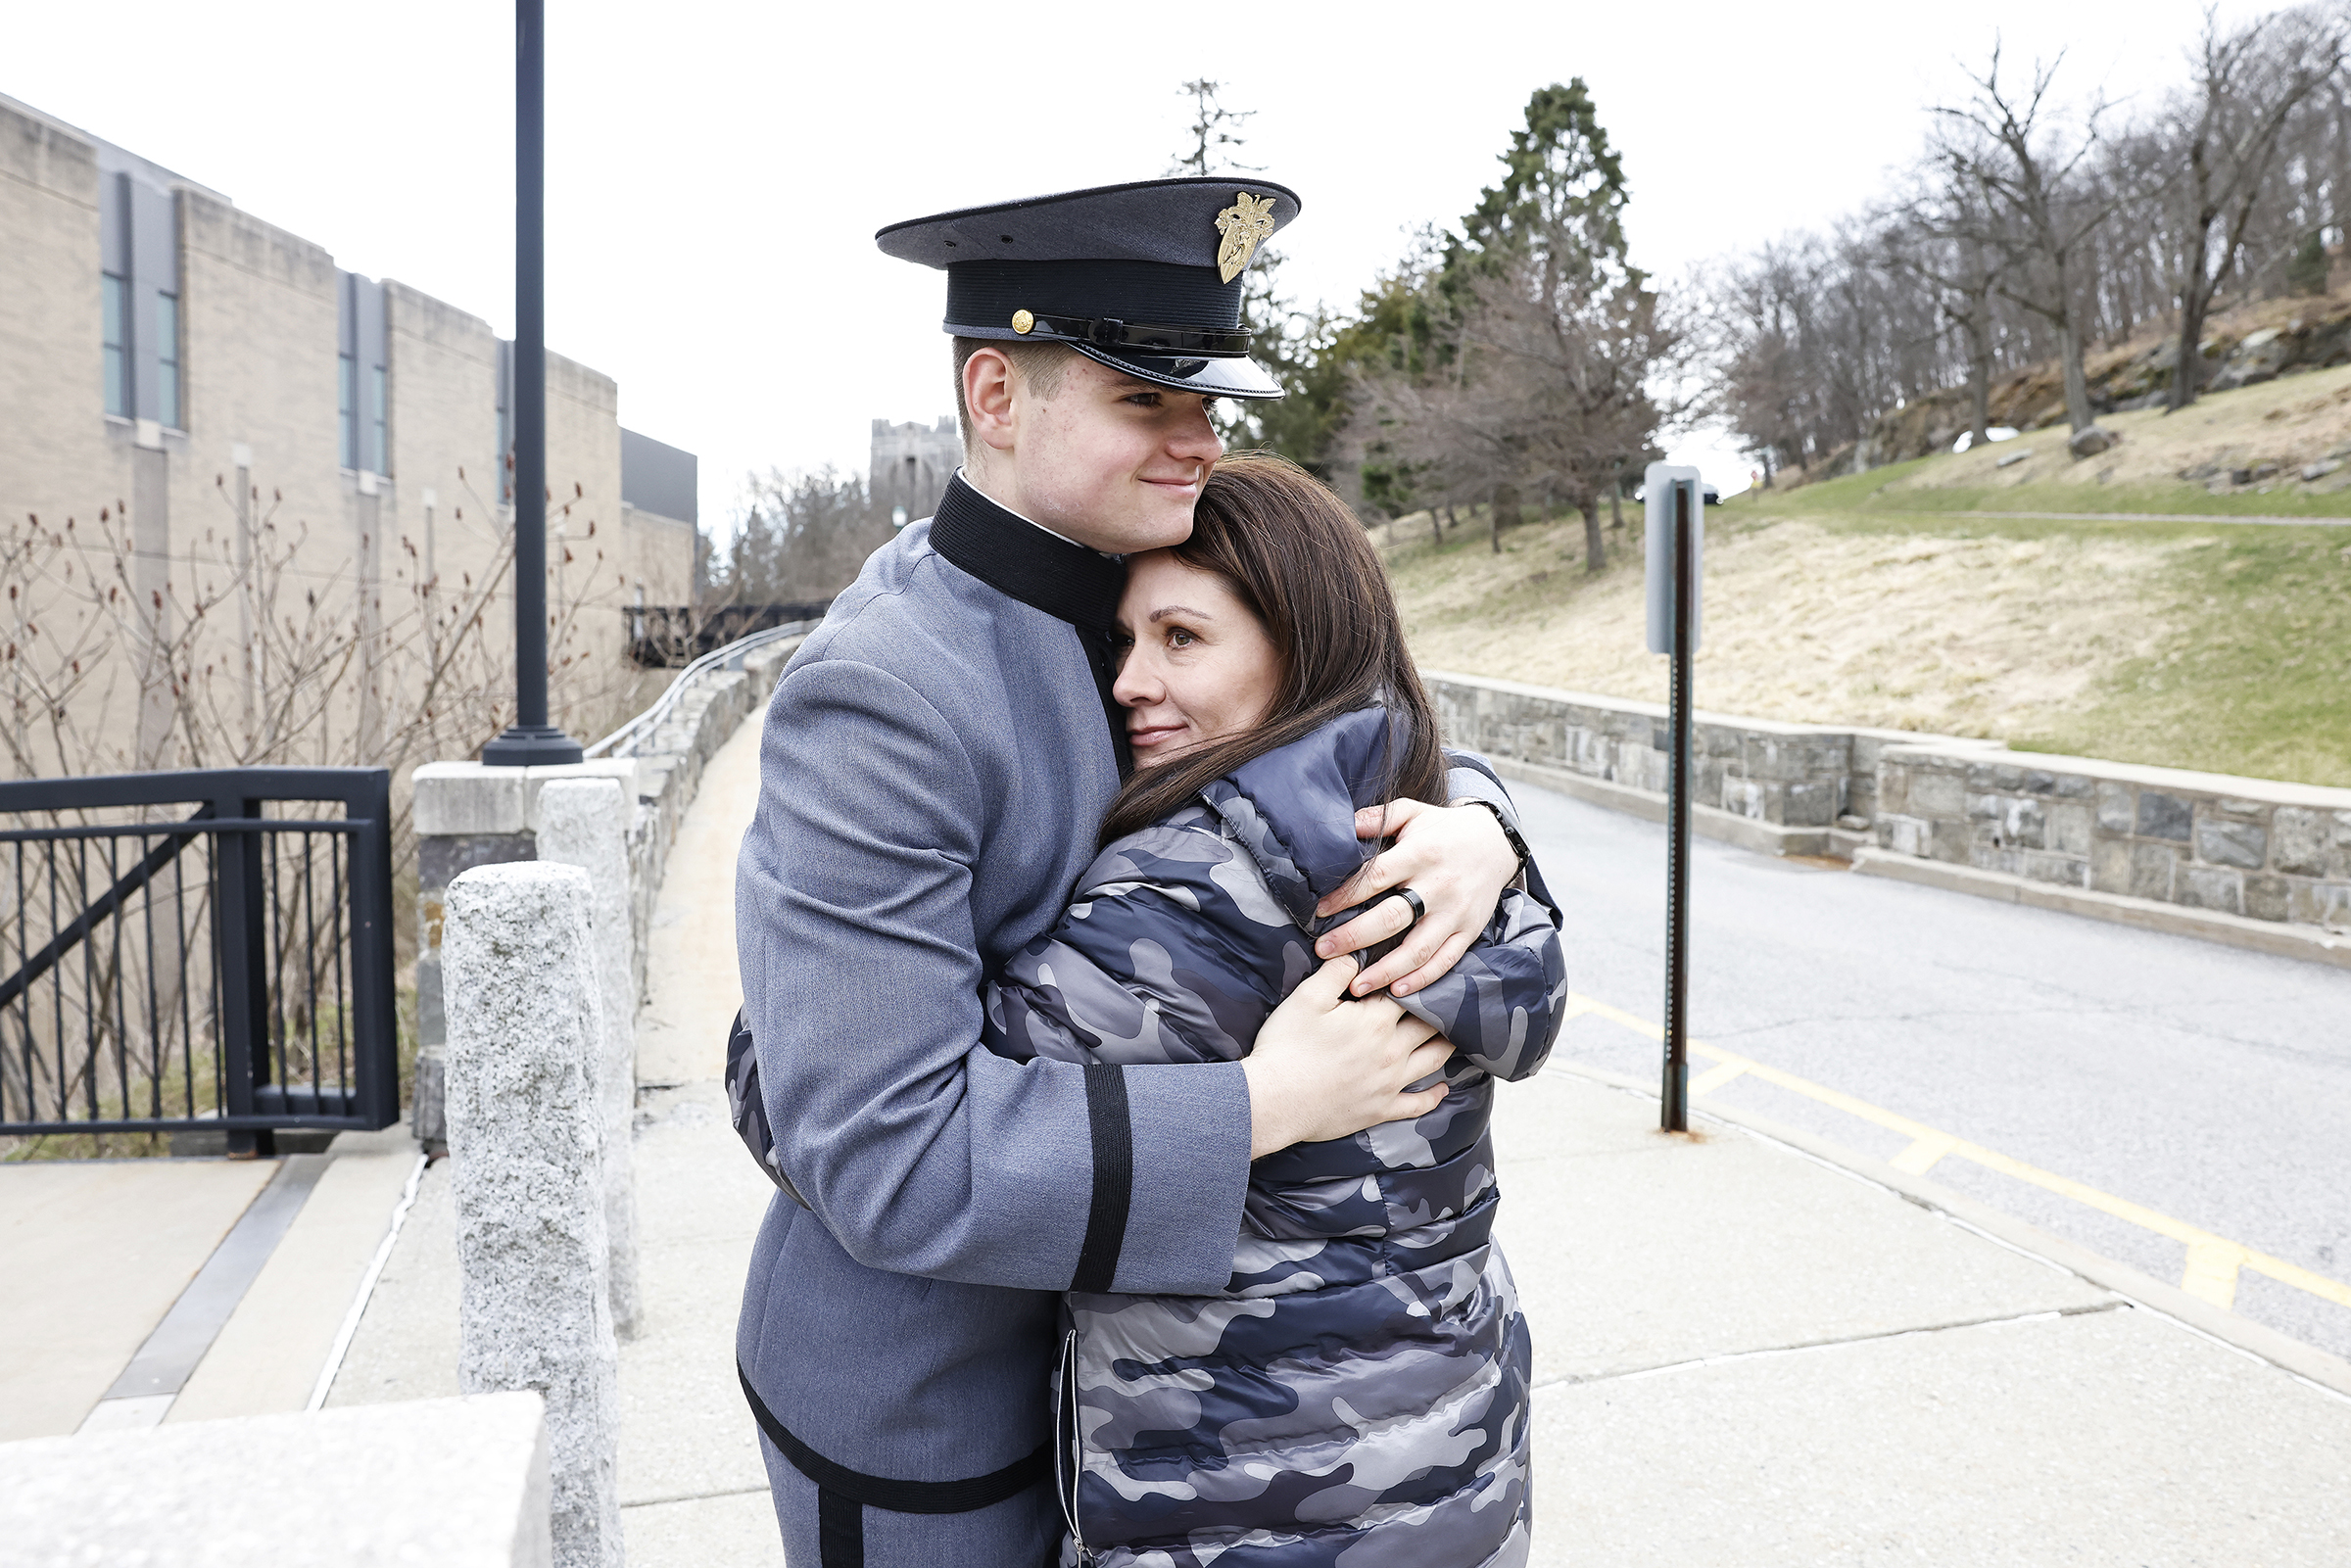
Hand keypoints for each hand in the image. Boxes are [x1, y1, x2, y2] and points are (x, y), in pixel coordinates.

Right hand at [1242, 957, 1450, 1158]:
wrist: (1275, 1100)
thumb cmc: (1287, 1046)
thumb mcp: (1307, 998)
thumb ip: (1336, 971)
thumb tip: (1357, 951)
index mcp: (1376, 1020)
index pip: (1410, 993)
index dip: (1418, 980)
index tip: (1427, 971)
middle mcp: (1392, 1051)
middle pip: (1430, 1026)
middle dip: (1440, 1011)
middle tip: (1451, 1000)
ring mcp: (1389, 1083)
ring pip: (1433, 1060)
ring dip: (1446, 1046)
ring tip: (1454, 1035)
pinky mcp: (1381, 1109)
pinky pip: (1418, 1104)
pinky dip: (1435, 1095)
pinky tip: (1443, 1088)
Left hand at [1313, 797, 1517, 997]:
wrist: (1496, 842)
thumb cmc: (1444, 828)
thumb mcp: (1412, 812)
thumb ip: (1377, 818)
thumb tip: (1341, 825)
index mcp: (1419, 854)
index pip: (1375, 878)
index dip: (1345, 896)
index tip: (1319, 911)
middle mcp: (1438, 886)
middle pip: (1391, 918)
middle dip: (1353, 938)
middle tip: (1324, 951)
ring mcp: (1455, 912)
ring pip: (1418, 949)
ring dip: (1385, 971)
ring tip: (1355, 986)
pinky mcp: (1469, 930)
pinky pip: (1445, 960)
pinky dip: (1422, 979)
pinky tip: (1397, 990)